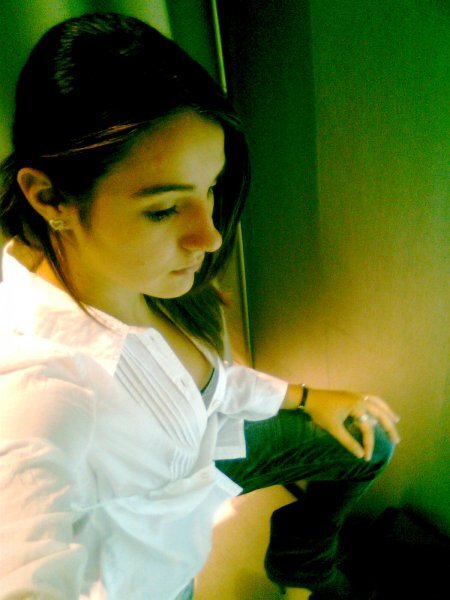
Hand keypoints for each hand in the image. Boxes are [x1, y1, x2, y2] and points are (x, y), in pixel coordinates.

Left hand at [285, 386, 400, 460]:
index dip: (368, 444)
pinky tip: (379, 411)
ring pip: (377, 402)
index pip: (367, 428)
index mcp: (357, 406)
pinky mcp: (351, 395)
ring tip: (396, 420)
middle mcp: (360, 399)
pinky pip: (370, 399)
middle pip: (380, 413)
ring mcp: (356, 395)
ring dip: (387, 411)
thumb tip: (360, 455)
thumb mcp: (334, 429)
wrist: (308, 398)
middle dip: (389, 427)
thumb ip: (348, 442)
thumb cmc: (320, 413)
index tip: (366, 457)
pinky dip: (378, 405)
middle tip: (396, 440)